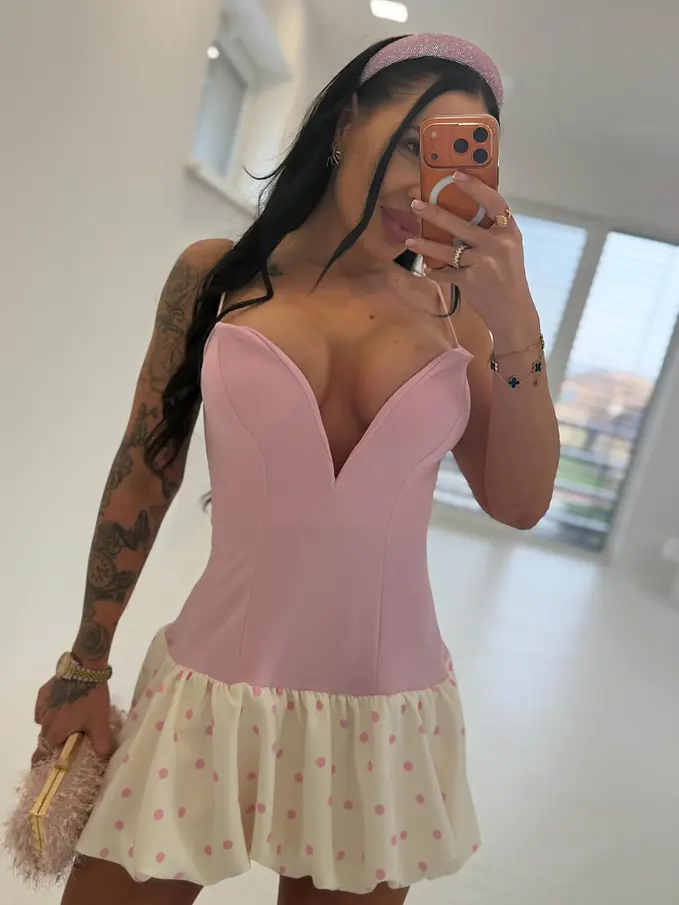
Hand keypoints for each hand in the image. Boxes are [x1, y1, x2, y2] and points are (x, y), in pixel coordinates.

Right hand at [33, 677, 110, 766]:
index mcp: (54, 732)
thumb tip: (103, 758)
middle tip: (72, 736)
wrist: (85, 668)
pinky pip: (44, 707)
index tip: (55, 761)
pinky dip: (53, 709)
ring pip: (45, 721)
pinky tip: (66, 702)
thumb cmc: (91, 698)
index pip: (41, 755)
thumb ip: (101, 745)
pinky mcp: (43, 692)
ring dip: (55, 723)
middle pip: (45, 738)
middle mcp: (43, 721)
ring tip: (72, 717)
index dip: (45, 760)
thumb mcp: (100, 724)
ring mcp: (41, 705)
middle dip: (56, 740)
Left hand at [407, 174, 538, 340]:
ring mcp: (483, 263)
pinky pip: (445, 272)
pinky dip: (434, 271)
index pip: (494, 201)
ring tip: (410, 240)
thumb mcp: (509, 249)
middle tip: (415, 204)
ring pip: (446, 250)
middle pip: (460, 224)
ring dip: (425, 245)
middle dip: (434, 213)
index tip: (456, 175)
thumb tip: (463, 211)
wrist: (512, 311)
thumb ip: (492, 231)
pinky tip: (426, 268)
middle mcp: (497, 244)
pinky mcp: (470, 280)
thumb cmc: (508, 277)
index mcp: (509, 232)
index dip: (475, 187)